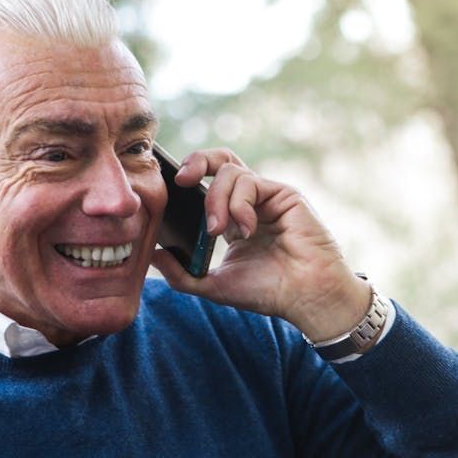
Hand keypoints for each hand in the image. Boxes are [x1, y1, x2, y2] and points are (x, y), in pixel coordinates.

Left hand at [150, 148, 369, 341]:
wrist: (305, 296)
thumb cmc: (268, 292)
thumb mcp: (214, 286)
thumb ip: (182, 275)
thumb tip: (152, 257)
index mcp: (232, 217)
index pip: (206, 184)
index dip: (187, 179)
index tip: (167, 192)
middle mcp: (249, 201)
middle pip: (219, 160)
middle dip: (196, 161)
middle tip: (180, 180)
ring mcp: (266, 195)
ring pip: (230, 172)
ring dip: (217, 200)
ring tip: (219, 231)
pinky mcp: (283, 194)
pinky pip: (250, 182)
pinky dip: (239, 204)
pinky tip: (245, 230)